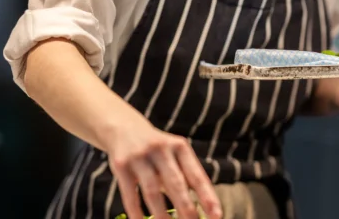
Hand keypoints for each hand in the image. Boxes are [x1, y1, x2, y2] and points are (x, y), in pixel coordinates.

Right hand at [105, 117, 221, 218]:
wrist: (125, 128)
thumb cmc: (158, 149)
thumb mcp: (174, 153)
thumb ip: (185, 175)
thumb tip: (203, 208)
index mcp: (180, 146)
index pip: (196, 176)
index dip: (207, 197)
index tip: (217, 215)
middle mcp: (162, 149)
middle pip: (176, 184)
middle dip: (187, 209)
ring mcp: (141, 156)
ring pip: (153, 192)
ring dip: (162, 216)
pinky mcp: (122, 165)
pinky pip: (130, 195)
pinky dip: (136, 213)